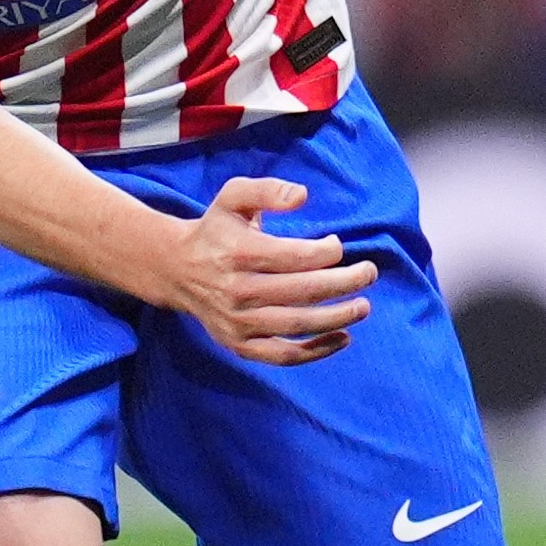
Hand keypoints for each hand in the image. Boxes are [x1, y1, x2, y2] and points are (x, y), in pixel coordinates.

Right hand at [156, 176, 376, 363]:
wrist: (176, 269)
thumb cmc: (216, 229)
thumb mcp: (234, 197)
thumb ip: (267, 190)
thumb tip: (302, 196)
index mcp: (237, 252)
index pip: (293, 257)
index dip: (325, 252)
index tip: (337, 245)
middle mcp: (236, 290)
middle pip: (301, 291)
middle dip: (344, 283)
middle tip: (369, 273)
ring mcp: (237, 321)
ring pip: (296, 325)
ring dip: (337, 317)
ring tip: (363, 306)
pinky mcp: (239, 344)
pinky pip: (282, 355)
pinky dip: (315, 352)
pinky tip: (343, 337)